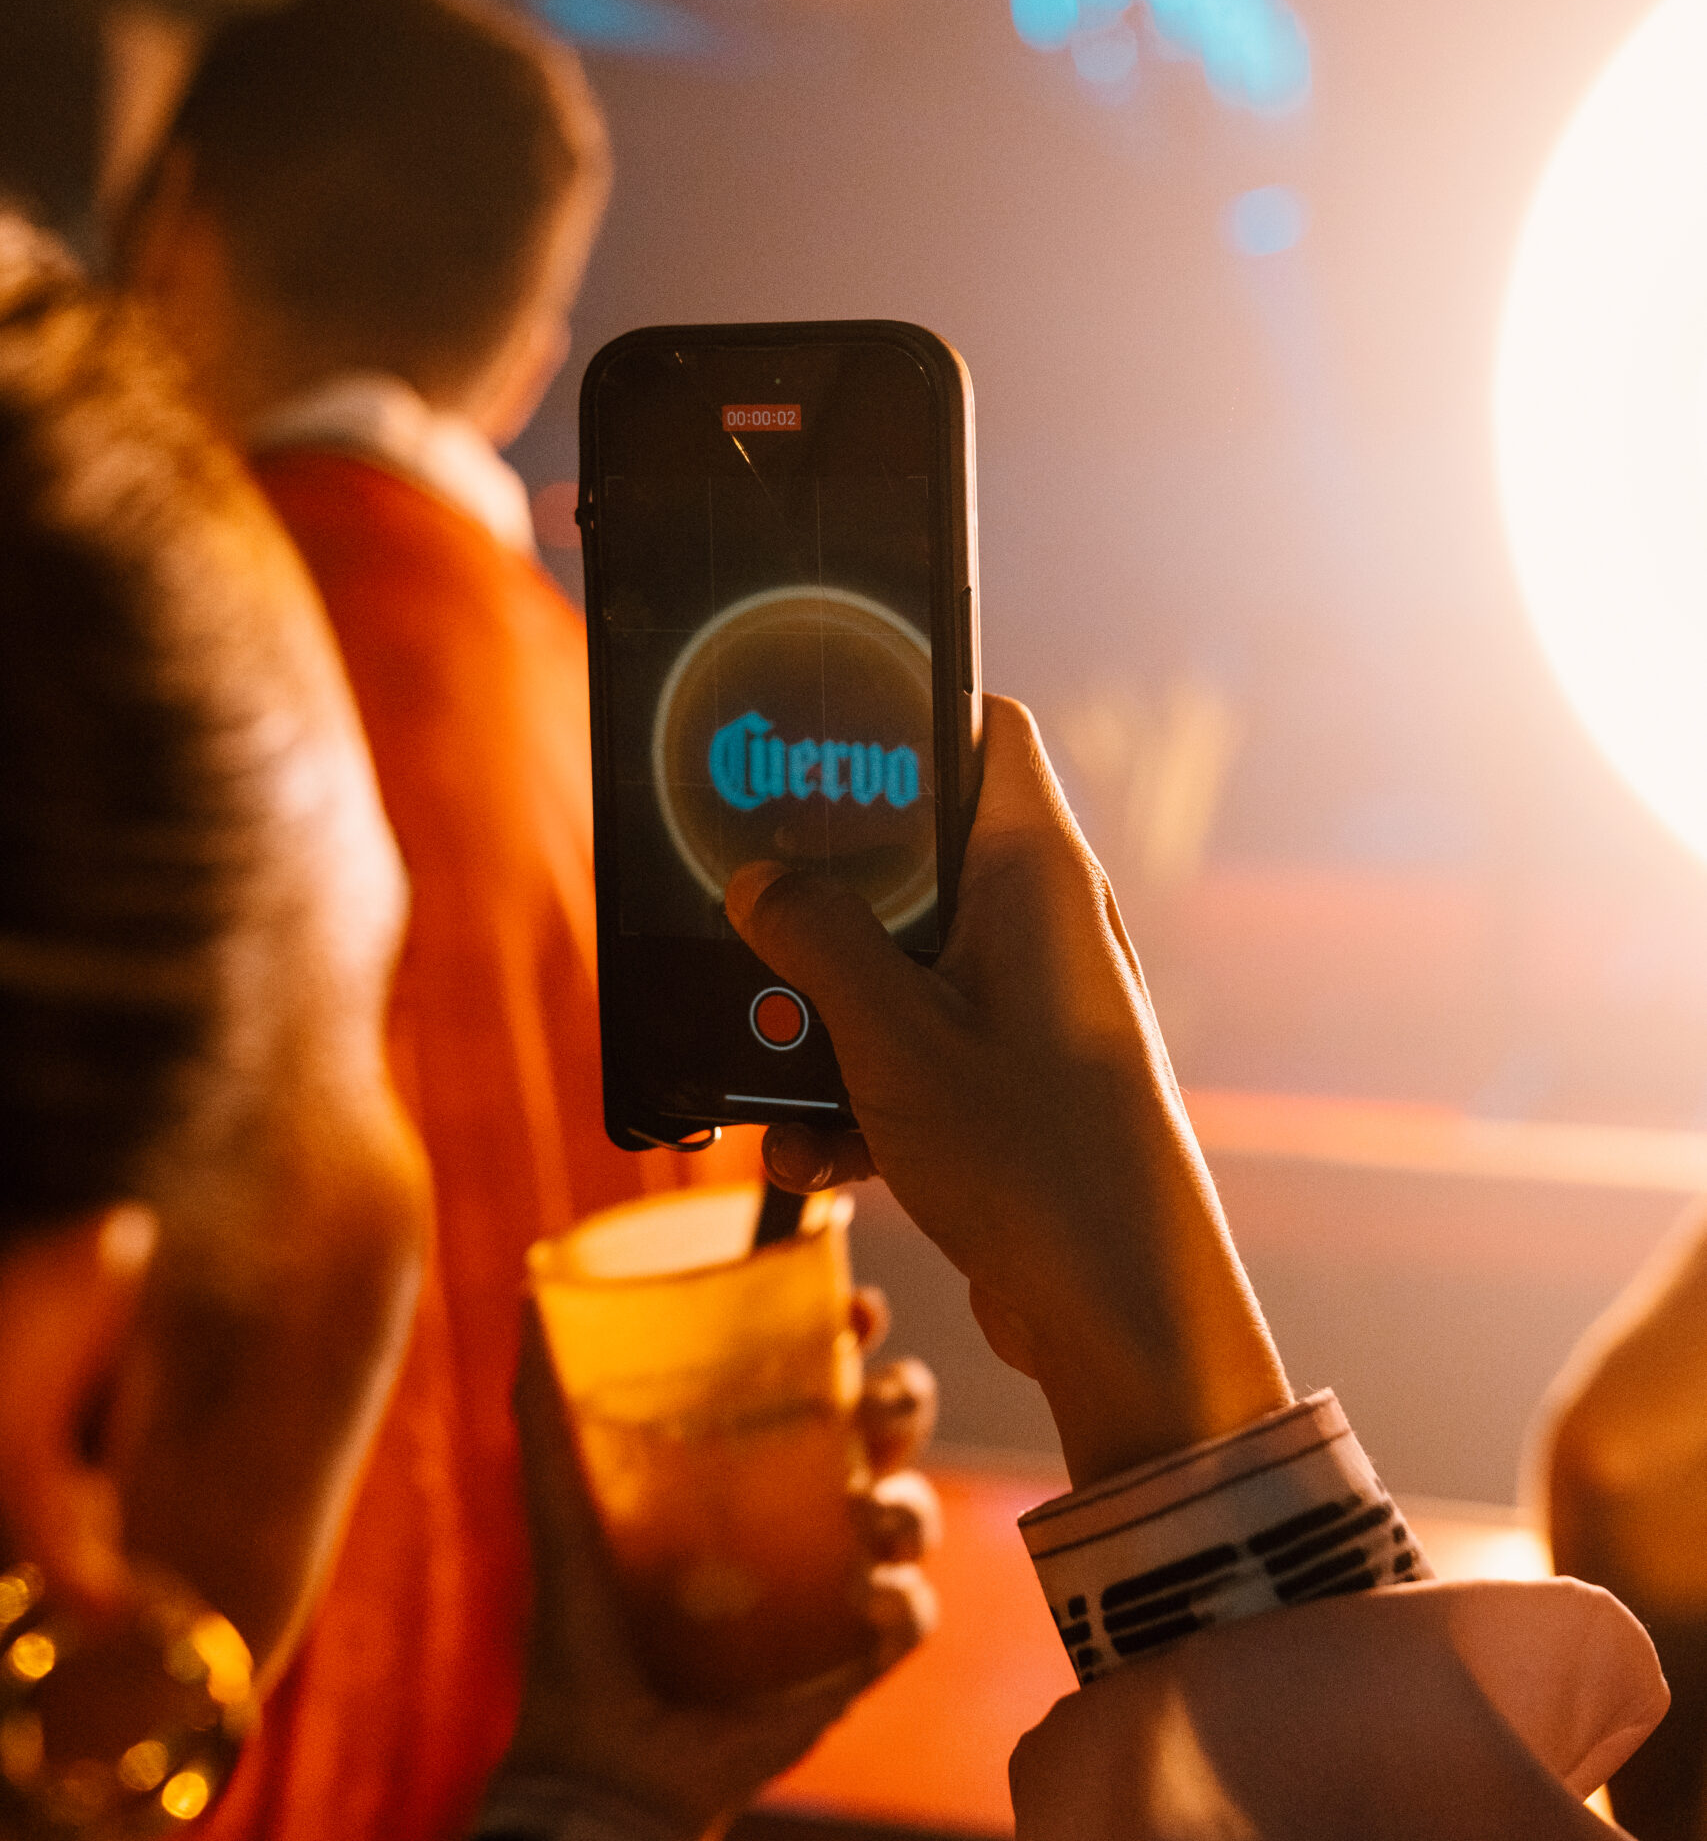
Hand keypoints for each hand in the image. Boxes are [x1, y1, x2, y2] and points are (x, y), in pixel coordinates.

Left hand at [502, 1293, 937, 1837]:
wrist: (594, 1753)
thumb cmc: (580, 1621)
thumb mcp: (563, 1497)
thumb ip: (546, 1402)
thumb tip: (529, 1293)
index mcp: (757, 1459)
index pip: (827, 1374)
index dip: (854, 1335)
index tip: (856, 1306)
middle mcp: (808, 1509)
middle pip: (890, 1430)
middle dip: (903, 1399)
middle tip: (877, 1401)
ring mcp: (836, 1584)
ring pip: (914, 1515)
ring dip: (910, 1501)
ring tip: (867, 1513)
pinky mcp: (851, 1660)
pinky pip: (911, 1618)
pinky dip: (905, 1601)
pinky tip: (871, 1597)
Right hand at [725, 693, 1289, 1489]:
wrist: (1125, 1318)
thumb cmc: (1037, 1156)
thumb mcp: (894, 1038)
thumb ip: (817, 941)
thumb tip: (758, 880)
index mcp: (1037, 871)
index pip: (987, 730)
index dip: (907, 710)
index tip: (816, 726)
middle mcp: (1042, 923)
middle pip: (917, 857)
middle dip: (825, 896)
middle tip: (744, 903)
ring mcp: (1032, 1006)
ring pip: (903, 967)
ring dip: (825, 1019)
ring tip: (768, 1074)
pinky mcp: (1016, 1084)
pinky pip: (918, 1054)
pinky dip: (862, 1095)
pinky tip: (816, 1158)